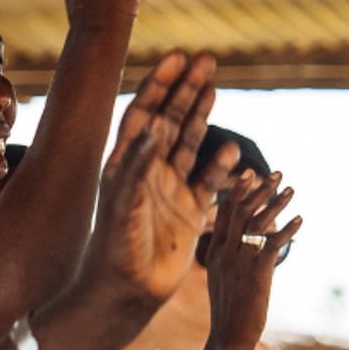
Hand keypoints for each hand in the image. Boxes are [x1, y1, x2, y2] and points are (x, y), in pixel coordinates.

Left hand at [81, 51, 233, 312]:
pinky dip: (222, 165)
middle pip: (169, 119)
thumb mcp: (123, 203)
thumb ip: (136, 165)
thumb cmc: (115, 247)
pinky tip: (233, 150)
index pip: (143, 113)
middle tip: (207, 61)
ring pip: (189, 143)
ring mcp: (169, 189)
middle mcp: (147, 170)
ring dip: (201, 115)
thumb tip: (153, 128)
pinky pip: (209, 181)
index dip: (159, 84)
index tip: (177, 58)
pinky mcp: (190, 212)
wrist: (128, 291)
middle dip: (186, 89)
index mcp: (124, 162)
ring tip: (214, 87)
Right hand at [202, 171, 299, 348]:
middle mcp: (226, 252)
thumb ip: (229, 259)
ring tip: (291, 190)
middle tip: (278, 173)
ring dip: (277, 204)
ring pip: (258, 223)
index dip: (237, 191)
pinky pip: (273, 244)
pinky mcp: (257, 273)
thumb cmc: (228, 311)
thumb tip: (244, 247)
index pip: (224, 213)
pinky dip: (288, 230)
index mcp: (215, 252)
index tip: (249, 174)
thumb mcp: (222, 280)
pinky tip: (300, 220)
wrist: (229, 336)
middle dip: (260, 189)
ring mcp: (240, 262)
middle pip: (242, 210)